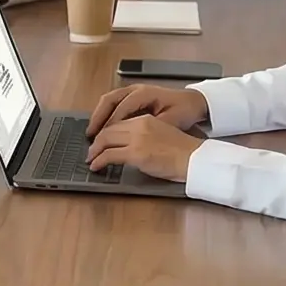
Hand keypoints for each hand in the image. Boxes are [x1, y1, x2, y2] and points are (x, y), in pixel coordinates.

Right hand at [86, 83, 210, 136]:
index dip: (111, 123)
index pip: (121, 108)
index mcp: (144, 94)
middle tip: (90, 134)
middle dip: (98, 117)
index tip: (103, 138)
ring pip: (109, 100)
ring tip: (92, 132)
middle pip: (109, 100)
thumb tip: (135, 137)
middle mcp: (136, 90)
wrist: (194, 102)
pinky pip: (114, 103)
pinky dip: (105, 114)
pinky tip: (102, 127)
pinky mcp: (133, 97)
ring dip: (99, 115)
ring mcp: (133, 91)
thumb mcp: (172, 121)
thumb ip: (152, 127)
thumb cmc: (184, 110)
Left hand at [86, 113, 202, 183]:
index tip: (101, 141)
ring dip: (94, 151)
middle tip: (91, 151)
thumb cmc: (183, 152)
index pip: (119, 123)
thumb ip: (145, 136)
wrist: (194, 158)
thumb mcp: (162, 135)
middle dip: (96, 142)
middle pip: (108, 130)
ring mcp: (136, 139)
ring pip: (105, 140)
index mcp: (146, 119)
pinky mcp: (135, 153)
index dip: (106, 133)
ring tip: (91, 159)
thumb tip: (129, 146)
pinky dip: (99, 161)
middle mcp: (139, 125)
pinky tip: (96, 166)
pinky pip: (109, 155)